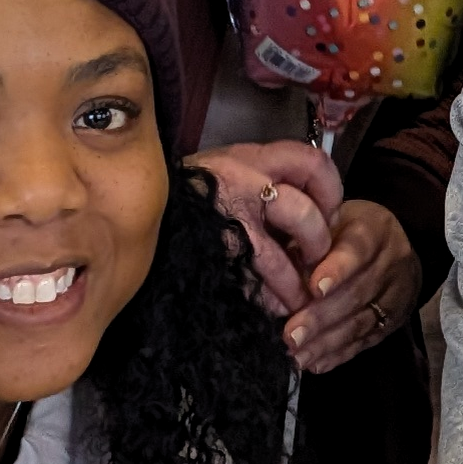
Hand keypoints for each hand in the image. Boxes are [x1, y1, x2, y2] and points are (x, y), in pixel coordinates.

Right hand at [191, 143, 340, 319]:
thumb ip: (263, 178)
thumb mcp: (226, 167)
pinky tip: (272, 306)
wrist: (131, 203)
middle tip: (317, 260)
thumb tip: (311, 209)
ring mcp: (225, 220)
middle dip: (318, 244)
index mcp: (249, 157)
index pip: (311, 161)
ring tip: (300, 300)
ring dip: (295, 285)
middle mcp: (241, 183)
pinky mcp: (211, 253)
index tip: (331, 210)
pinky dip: (266, 299)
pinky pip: (249, 281)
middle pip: (303, 212)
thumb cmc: (187, 191)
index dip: (331, 190)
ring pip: (277, 257)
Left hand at [281, 196, 420, 374]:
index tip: (314, 288)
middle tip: (291, 336)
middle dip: (321, 317)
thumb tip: (272, 283)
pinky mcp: (393, 322)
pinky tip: (316, 364)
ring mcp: (396, 296)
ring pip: (361, 322)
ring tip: (297, 356)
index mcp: (374, 230)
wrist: (395, 246)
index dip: (338, 270)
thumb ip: (303, 246)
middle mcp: (391, 263)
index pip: (357, 250)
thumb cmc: (345, 231)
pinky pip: (366, 341)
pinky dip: (339, 354)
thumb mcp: (328, 223)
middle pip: (357, 293)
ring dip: (326, 343)